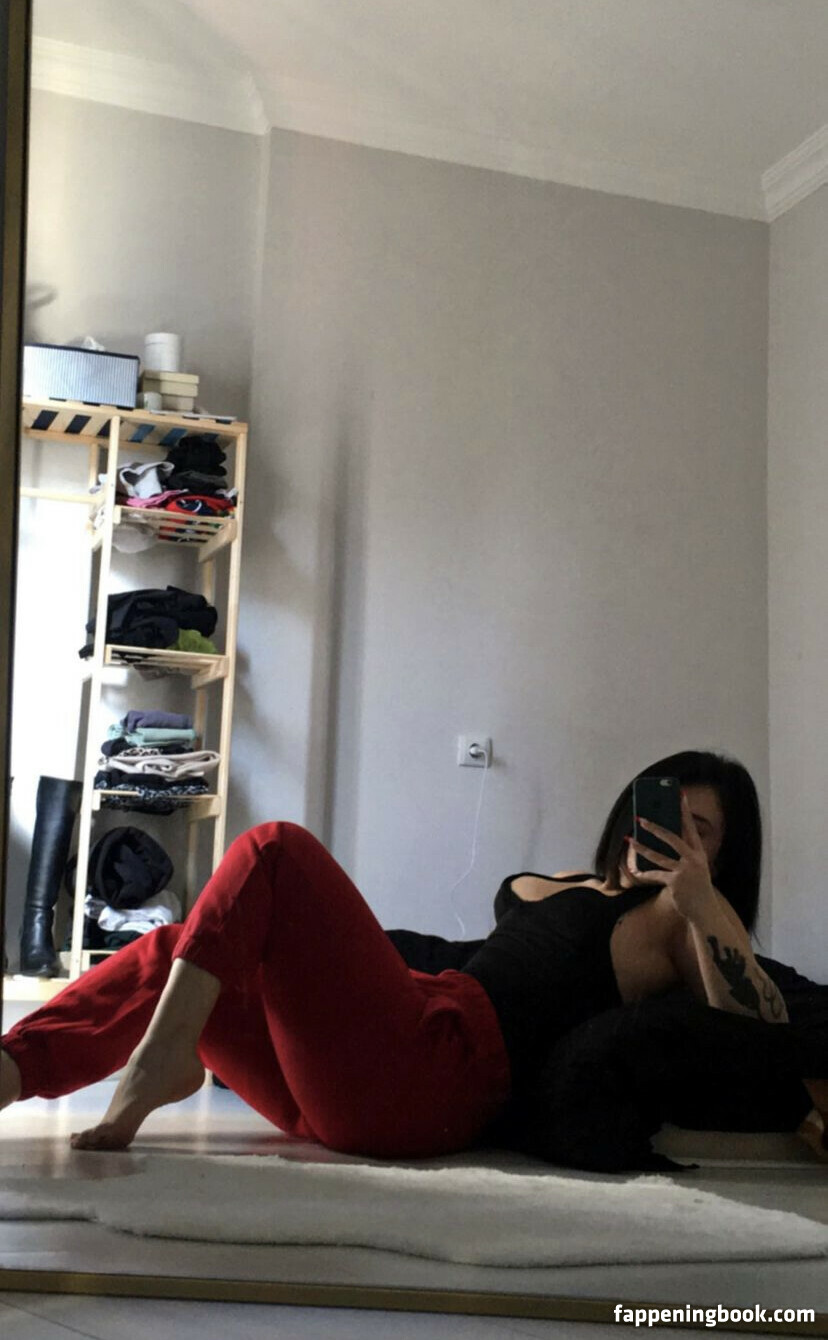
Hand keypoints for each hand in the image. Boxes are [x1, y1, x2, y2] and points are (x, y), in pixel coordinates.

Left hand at [626, 791, 715, 921]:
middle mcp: (693, 859)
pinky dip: (643, 873)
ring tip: (629, 840)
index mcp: (699, 853)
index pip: (691, 828)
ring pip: (659, 856)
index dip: (685, 811)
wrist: (705, 911)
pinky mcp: (675, 882)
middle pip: (673, 838)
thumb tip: (660, 840)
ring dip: (642, 847)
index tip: (680, 795)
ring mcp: (684, 871)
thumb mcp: (694, 868)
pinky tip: (634, 869)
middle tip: (640, 819)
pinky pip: (655, 874)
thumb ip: (681, 855)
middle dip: (655, 827)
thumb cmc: (697, 887)